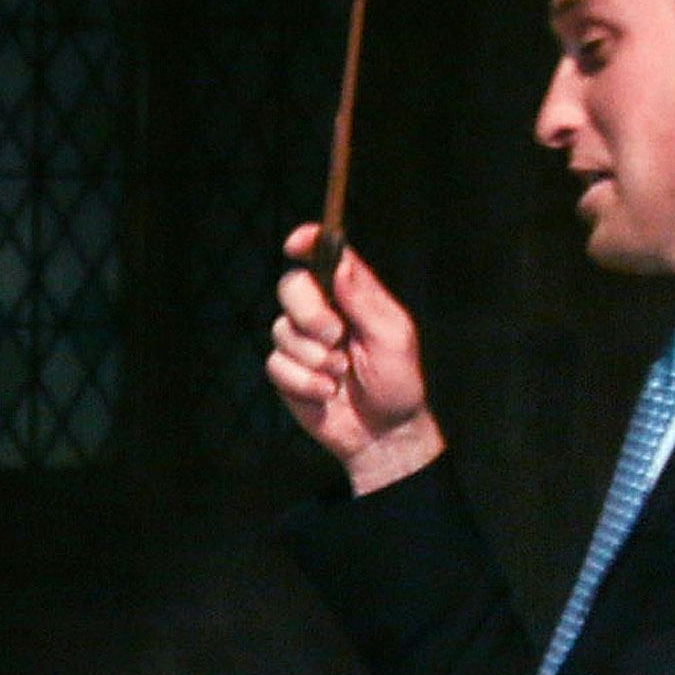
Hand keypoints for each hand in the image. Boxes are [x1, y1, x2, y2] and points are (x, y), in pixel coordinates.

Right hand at [265, 224, 441, 491]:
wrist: (383, 431)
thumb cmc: (397, 380)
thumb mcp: (392, 335)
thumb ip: (364, 298)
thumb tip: (340, 260)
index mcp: (349, 295)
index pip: (322, 256)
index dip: (307, 242)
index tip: (296, 243)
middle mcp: (321, 312)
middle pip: (291, 287)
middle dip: (309, 311)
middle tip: (334, 335)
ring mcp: (300, 342)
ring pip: (282, 331)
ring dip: (315, 358)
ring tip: (341, 375)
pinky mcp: (286, 372)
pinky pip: (277, 366)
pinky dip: (305, 383)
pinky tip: (327, 394)